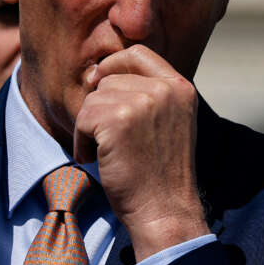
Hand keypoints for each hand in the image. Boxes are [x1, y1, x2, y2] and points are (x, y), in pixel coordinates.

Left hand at [74, 45, 208, 260]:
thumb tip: (98, 72)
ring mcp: (142, 102)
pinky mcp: (118, 119)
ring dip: (91, 128)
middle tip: (113, 141)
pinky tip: (98, 160)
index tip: (99, 85)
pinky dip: (83, 143)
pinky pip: (83, 119)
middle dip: (101, 108)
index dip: (113, 65)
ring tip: (109, 154)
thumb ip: (148, 95)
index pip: (137, 53)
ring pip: (93, 100)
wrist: (165, 211)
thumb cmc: (161, 174)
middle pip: (109, 79)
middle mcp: (165, 89)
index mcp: (181, 87)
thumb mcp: (169, 123)